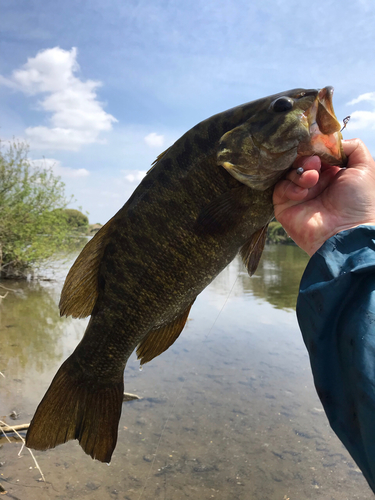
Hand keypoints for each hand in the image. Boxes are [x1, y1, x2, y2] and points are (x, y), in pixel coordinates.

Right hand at [273, 139, 374, 255]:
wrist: (346, 232)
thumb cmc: (359, 202)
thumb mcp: (365, 167)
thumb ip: (353, 147)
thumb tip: (332, 141)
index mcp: (331, 173)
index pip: (316, 152)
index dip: (316, 147)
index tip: (318, 146)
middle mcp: (314, 182)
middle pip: (300, 159)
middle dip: (306, 157)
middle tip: (315, 163)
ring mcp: (298, 194)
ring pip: (289, 171)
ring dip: (300, 171)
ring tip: (312, 179)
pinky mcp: (284, 206)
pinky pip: (280, 188)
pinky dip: (290, 186)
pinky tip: (303, 193)